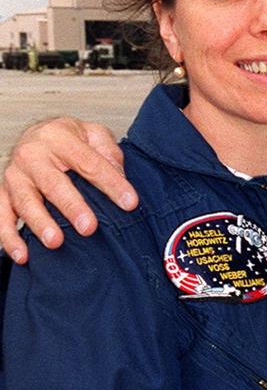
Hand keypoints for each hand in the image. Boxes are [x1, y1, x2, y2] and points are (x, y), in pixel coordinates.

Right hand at [0, 118, 137, 261]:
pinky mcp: (3, 193)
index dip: (111, 183)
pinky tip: (22, 255)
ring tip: (56, 242)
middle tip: (89, 227)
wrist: (34, 134)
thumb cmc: (68, 139)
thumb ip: (109, 153)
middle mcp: (33, 155)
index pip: (89, 162)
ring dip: (40, 223)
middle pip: (53, 184)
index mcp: (59, 137)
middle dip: (72, 207)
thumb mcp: (93, 134)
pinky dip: (9, 237)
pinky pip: (2, 216)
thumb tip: (121, 180)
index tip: (130, 203)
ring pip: (26, 202)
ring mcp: (15, 175)